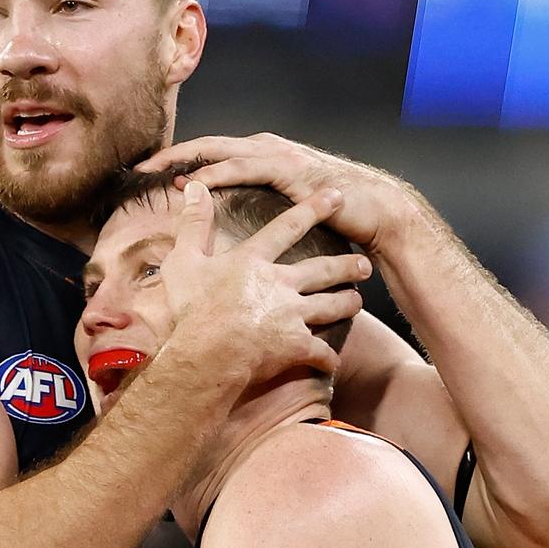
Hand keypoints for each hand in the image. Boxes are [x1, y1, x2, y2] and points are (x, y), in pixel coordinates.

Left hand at [138, 133, 416, 256]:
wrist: (377, 212)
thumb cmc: (331, 214)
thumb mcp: (284, 209)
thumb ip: (257, 206)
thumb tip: (227, 224)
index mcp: (260, 155)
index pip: (209, 154)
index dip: (177, 161)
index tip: (146, 174)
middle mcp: (265, 148)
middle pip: (205, 147)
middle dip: (169, 155)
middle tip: (136, 168)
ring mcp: (277, 155)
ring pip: (219, 151)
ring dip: (184, 160)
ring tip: (154, 171)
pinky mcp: (289, 169)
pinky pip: (244, 168)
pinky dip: (216, 174)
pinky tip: (194, 184)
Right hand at [159, 181, 370, 384]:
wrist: (206, 355)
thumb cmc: (191, 309)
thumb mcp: (183, 261)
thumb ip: (193, 223)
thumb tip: (195, 186)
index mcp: (253, 260)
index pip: (288, 227)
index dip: (313, 209)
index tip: (335, 197)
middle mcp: (280, 284)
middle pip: (322, 270)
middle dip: (346, 265)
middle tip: (365, 264)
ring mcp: (292, 315)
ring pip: (330, 306)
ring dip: (346, 303)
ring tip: (358, 301)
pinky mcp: (296, 346)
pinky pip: (320, 351)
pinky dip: (327, 357)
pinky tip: (332, 361)